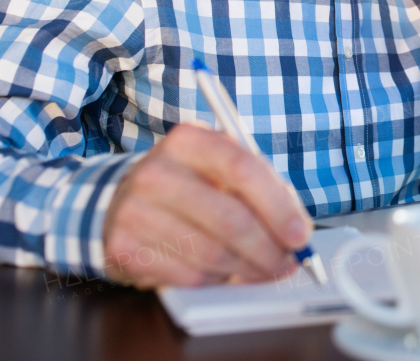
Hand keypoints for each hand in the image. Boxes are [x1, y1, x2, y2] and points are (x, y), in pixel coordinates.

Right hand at [101, 122, 312, 287]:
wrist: (119, 200)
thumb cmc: (188, 184)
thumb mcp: (219, 169)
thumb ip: (259, 189)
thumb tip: (296, 231)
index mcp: (189, 140)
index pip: (243, 169)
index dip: (278, 207)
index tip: (300, 235)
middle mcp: (157, 170)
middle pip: (231, 219)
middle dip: (268, 250)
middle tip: (287, 264)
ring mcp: (135, 209)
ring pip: (212, 254)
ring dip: (246, 269)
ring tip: (261, 269)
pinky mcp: (124, 247)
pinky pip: (188, 276)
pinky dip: (216, 279)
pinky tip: (222, 271)